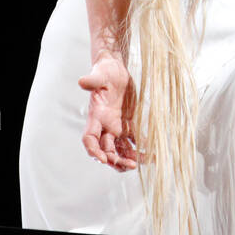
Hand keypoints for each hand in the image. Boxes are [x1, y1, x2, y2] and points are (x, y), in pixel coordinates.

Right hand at [78, 53, 137, 171]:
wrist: (114, 68)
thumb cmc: (104, 71)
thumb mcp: (99, 75)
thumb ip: (91, 80)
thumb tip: (81, 82)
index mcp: (96, 116)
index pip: (89, 139)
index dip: (94, 151)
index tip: (103, 160)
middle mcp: (105, 125)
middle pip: (107, 149)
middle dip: (116, 160)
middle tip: (131, 165)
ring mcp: (116, 125)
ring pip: (121, 149)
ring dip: (129, 158)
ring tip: (143, 163)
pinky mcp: (128, 122)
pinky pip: (134, 139)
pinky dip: (141, 147)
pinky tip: (152, 154)